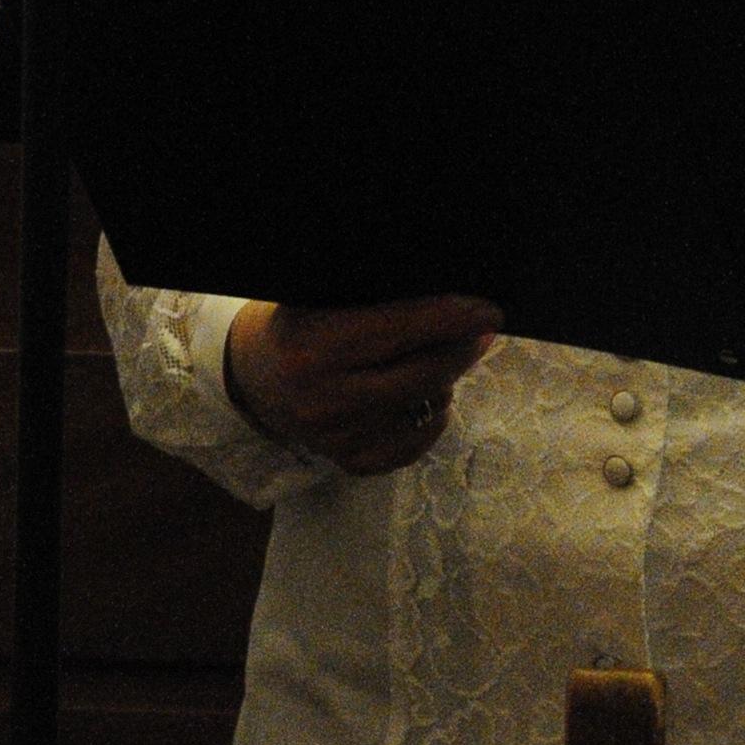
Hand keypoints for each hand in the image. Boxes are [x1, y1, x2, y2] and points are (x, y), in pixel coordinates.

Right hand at [224, 295, 501, 474]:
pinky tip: (426, 394)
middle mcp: (326, 399)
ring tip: (442, 355)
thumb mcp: (319, 295)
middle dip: (461, 347)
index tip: (488, 310)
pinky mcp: (351, 462)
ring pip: (426, 408)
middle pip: (423, 373)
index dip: (450, 318)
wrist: (256, 378)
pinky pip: (416, 443)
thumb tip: (440, 282)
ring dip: (445, 379)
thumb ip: (372, 292)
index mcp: (315, 346)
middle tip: (483, 328)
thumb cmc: (299, 322)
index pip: (400, 329)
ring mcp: (339, 438)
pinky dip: (431, 417)